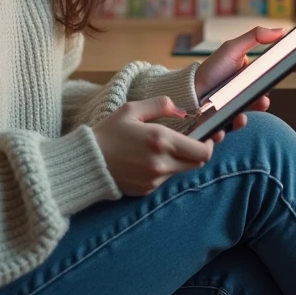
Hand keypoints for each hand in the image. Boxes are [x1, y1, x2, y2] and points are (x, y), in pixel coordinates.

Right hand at [92, 96, 214, 196]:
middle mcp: (162, 163)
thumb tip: (181, 109)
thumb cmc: (108, 133)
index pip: (202, 151)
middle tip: (188, 142)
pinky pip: (164, 179)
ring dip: (178, 160)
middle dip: (197, 152)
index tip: (205, 137)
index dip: (208, 144)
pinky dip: (163, 170)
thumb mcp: (132, 109)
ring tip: (158, 149)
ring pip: (181, 171)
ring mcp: (155, 179)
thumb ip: (160, 104)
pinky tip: (145, 161)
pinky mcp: (147, 190)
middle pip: (197, 163)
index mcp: (161, 140)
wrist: (86, 162)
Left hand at [192, 26, 295, 142]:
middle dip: (265, 99)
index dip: (289, 67)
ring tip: (241, 113)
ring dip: (250, 113)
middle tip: (263, 99)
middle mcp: (248, 90)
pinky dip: (234, 124)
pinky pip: (236, 125)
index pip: (275, 71)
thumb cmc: (211, 69)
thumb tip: (281, 30)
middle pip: (266, 94)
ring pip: (253, 112)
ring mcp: (240, 106)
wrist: (189, 92)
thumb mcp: (232, 48)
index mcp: (252, 73)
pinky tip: (229, 120)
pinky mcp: (229, 120)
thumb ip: (256, 36)